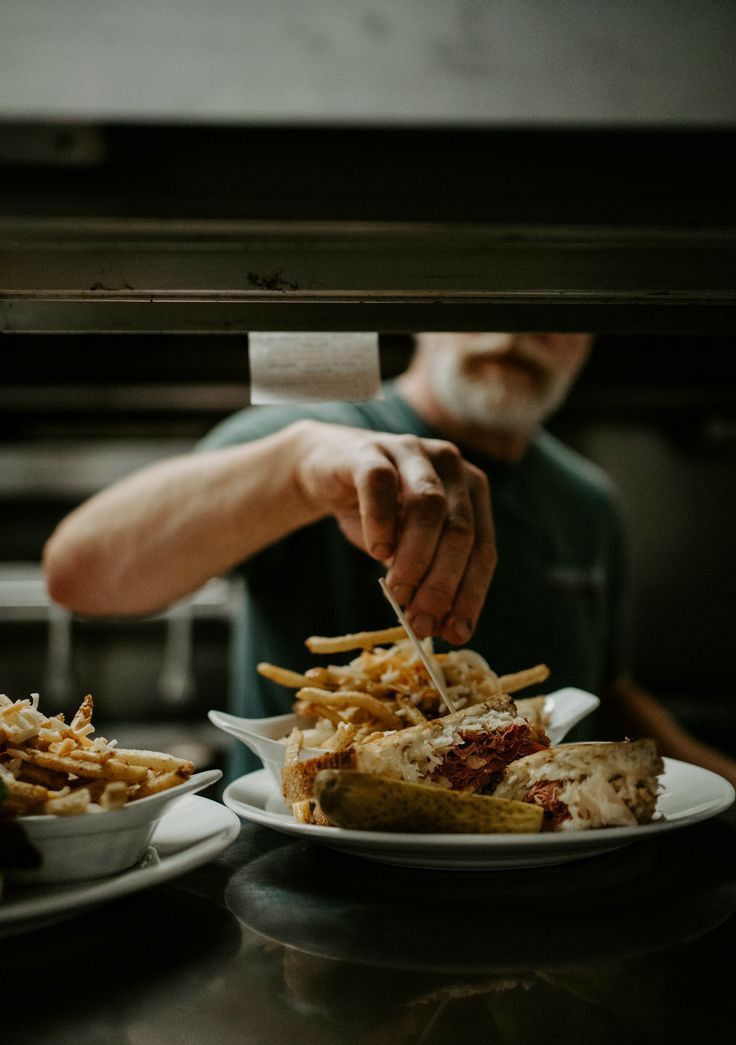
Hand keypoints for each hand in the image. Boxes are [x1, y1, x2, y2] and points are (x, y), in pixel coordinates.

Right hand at [294, 420, 496, 643]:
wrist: (326, 470)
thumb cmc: (378, 513)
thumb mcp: (408, 549)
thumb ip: (427, 578)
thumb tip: (441, 627)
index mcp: (472, 492)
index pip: (483, 550)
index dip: (471, 594)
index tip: (454, 632)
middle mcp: (451, 467)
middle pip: (459, 531)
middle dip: (442, 583)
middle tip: (420, 621)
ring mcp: (412, 452)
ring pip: (429, 506)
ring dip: (415, 558)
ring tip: (397, 592)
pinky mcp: (370, 451)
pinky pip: (381, 485)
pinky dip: (381, 523)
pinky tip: (377, 551)